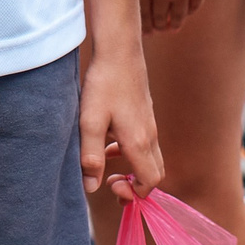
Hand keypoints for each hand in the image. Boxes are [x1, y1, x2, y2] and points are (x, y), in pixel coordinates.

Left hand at [79, 45, 162, 196]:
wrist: (119, 50)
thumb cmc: (103, 85)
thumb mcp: (90, 122)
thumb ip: (90, 157)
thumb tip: (91, 188)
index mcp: (138, 142)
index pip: (150, 182)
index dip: (135, 193)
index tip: (111, 185)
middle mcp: (149, 135)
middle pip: (155, 173)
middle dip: (137, 185)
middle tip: (112, 183)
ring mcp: (149, 123)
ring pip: (150, 157)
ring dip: (133, 167)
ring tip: (107, 162)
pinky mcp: (145, 113)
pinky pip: (145, 142)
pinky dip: (131, 150)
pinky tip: (109, 140)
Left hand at [136, 0, 213, 32]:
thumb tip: (125, 2)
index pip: (140, 16)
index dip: (143, 27)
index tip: (144, 31)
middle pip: (159, 21)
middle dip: (157, 28)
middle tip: (157, 30)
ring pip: (177, 19)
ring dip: (173, 25)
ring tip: (171, 26)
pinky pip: (194, 7)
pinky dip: (188, 11)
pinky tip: (184, 11)